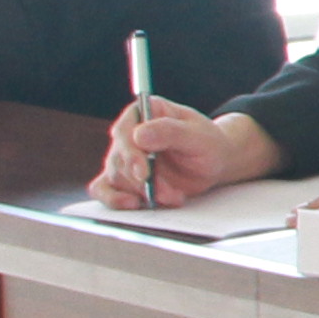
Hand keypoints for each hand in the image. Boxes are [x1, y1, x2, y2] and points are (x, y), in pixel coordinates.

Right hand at [97, 99, 275, 209]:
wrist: (214, 163)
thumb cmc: (207, 143)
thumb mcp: (197, 135)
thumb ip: (170, 132)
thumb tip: (138, 135)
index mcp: (145, 112)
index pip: (124, 132)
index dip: (130, 153)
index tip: (143, 173)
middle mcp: (129, 133)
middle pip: (119, 159)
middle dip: (142, 181)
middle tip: (167, 193)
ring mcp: (124, 157)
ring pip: (117, 178)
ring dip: (143, 193)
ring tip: (173, 197)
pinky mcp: (124, 178)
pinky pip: (104, 189)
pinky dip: (114, 200)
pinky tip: (132, 205)